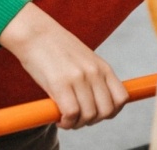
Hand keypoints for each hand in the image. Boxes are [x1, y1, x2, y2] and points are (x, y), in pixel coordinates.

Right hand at [0, 3, 128, 129]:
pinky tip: (58, 117)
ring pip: (89, 115)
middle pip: (106, 111)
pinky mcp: (60, 83)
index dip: (111, 112)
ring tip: (65, 118)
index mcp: (103, 67)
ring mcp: (79, 78)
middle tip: (77, 118)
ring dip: (77, 124)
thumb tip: (97, 103)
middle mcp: (94, 73)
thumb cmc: (56, 49)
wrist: (35, 33)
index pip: (121, 98)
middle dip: (92, 121)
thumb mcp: (84, 61)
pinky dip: (66, 122)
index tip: (96, 114)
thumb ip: (93, 78)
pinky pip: (71, 114)